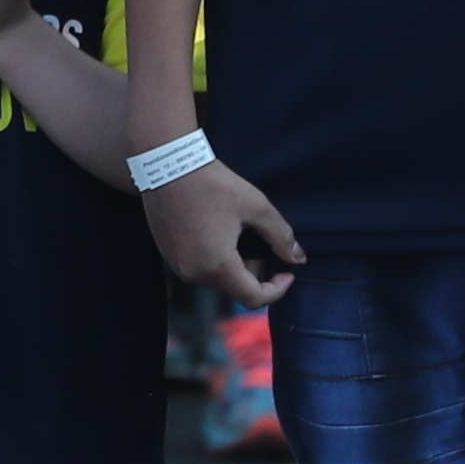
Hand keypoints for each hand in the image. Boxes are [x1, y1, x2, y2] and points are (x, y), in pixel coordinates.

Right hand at [142, 153, 303, 307]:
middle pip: (233, 290)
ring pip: (214, 280)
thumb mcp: (256, 207)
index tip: (288, 273)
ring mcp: (176, 265)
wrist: (168, 164)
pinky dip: (212, 261)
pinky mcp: (166, 254)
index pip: (253, 299)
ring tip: (238, 237)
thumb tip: (298, 259)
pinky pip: (196, 268)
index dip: (276, 290)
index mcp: (218, 266)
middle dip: (253, 275)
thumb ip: (281, 236)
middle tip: (261, 245)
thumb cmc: (214, 185)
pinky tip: (216, 233)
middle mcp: (194, 273)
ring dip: (233, 268)